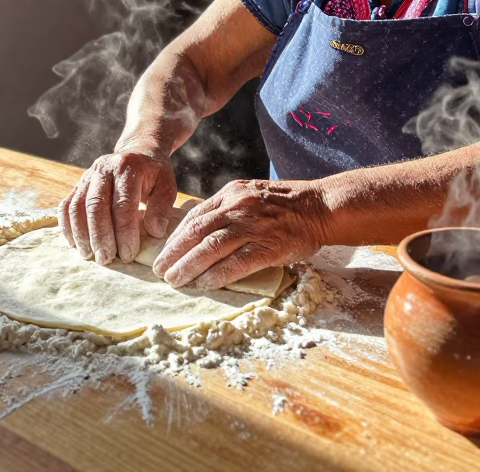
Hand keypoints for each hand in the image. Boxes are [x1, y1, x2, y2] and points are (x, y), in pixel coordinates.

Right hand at [59, 150, 176, 264]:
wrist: (137, 152)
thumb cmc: (153, 174)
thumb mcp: (166, 184)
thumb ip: (162, 207)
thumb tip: (154, 232)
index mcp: (128, 167)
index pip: (123, 204)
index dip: (124, 232)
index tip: (128, 254)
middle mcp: (104, 168)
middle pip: (96, 206)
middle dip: (100, 237)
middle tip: (107, 259)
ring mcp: (87, 176)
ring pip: (77, 207)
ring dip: (82, 235)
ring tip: (90, 256)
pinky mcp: (77, 184)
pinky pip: (65, 206)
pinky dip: (67, 227)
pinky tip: (75, 244)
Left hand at [152, 179, 329, 288]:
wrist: (319, 207)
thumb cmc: (285, 204)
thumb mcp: (251, 194)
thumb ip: (227, 207)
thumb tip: (201, 226)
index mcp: (231, 194)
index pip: (194, 216)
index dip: (176, 237)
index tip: (164, 252)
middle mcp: (237, 208)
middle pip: (196, 232)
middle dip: (174, 254)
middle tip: (160, 270)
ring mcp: (252, 227)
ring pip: (210, 248)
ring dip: (189, 267)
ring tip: (175, 281)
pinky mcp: (267, 247)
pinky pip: (235, 264)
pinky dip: (217, 275)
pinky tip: (204, 285)